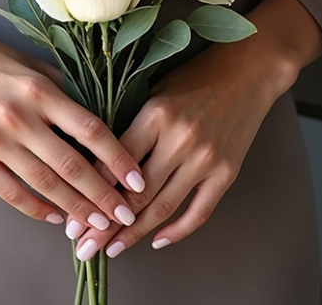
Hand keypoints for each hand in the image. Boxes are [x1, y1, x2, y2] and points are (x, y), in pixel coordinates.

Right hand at [0, 5, 145, 232]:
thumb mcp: (29, 64)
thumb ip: (62, 90)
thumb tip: (100, 119)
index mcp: (39, 88)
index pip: (90, 129)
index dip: (118, 158)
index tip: (137, 180)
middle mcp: (19, 115)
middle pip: (72, 165)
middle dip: (103, 195)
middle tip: (125, 214)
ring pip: (45, 184)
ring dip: (75, 208)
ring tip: (97, 224)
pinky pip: (11, 192)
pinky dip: (36, 209)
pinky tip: (54, 217)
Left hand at [66, 37, 294, 262]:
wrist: (248, 70)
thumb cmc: (194, 76)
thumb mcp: (155, 91)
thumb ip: (132, 126)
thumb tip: (97, 165)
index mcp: (156, 114)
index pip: (116, 164)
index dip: (92, 193)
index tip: (73, 215)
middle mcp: (180, 139)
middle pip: (136, 194)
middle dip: (106, 225)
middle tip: (84, 247)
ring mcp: (206, 159)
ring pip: (163, 208)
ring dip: (135, 234)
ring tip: (112, 250)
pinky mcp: (227, 173)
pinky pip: (199, 212)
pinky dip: (178, 231)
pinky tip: (157, 240)